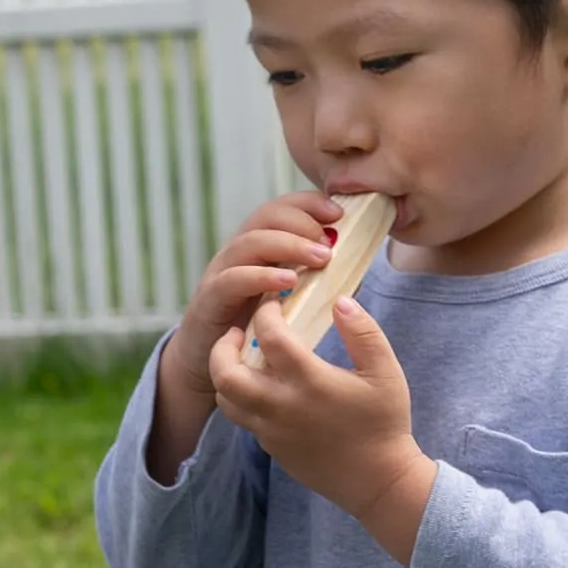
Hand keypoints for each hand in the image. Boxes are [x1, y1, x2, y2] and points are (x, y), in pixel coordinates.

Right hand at [167, 191, 343, 398]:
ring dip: (289, 245)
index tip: (339, 213)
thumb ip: (316, 283)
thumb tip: (356, 271)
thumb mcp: (289, 301)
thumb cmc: (255, 330)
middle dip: (303, 221)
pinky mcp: (210, 299)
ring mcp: (221, 273)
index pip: (281, 208)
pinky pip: (233, 279)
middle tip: (332, 241)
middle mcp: (238, 252)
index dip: (309, 203)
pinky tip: (288, 282)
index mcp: (259, 247)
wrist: (210, 364)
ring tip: (321, 258)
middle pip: (266, 216)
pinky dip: (262, 276)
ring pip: (250, 242)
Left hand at [209, 291, 434, 553]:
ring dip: (224, 372)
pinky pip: (241, 417)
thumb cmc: (384, 423)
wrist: (378, 481)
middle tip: (237, 331)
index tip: (274, 302)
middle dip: (223, 345)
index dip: (265, 313)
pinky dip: (240, 396)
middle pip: (226, 373)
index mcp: (310, 382)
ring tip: (240, 357)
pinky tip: (260, 384)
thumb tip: (340, 300)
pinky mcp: (270, 447)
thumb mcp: (385, 372)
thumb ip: (363, 332)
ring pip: (225, 398)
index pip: (270, 337)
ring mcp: (271, 431)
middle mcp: (282, 407)